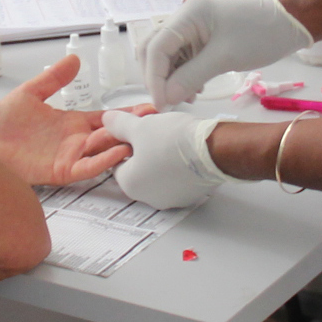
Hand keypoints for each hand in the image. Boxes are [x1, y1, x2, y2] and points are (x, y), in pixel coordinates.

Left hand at [0, 56, 149, 185]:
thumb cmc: (1, 122)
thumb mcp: (31, 93)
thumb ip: (54, 78)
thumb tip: (74, 60)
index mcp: (72, 123)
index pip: (106, 119)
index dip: (127, 114)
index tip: (147, 108)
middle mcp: (75, 141)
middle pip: (112, 136)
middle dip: (133, 130)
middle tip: (154, 123)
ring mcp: (70, 156)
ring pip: (104, 152)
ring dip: (123, 145)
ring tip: (141, 136)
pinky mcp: (61, 170)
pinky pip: (87, 168)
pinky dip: (103, 161)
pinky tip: (117, 152)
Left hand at [103, 110, 235, 208]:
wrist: (213, 150)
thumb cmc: (172, 140)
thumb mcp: (140, 127)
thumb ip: (119, 125)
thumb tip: (107, 121)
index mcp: (130, 185)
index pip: (118, 164)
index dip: (125, 145)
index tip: (135, 132)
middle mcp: (149, 198)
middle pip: (139, 172)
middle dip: (144, 153)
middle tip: (154, 134)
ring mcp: (173, 199)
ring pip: (160, 176)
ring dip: (162, 161)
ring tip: (172, 140)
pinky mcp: (192, 195)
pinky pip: (178, 180)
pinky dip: (179, 167)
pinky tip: (186, 151)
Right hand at [140, 0, 312, 109]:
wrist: (289, 24)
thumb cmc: (259, 35)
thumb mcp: (224, 58)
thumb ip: (190, 77)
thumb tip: (165, 98)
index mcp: (187, 15)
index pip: (156, 47)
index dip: (154, 78)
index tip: (162, 104)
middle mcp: (183, 20)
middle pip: (153, 51)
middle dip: (157, 79)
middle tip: (169, 104)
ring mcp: (191, 30)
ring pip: (165, 58)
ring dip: (170, 80)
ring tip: (187, 99)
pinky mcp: (200, 41)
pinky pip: (181, 60)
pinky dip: (182, 77)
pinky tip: (195, 91)